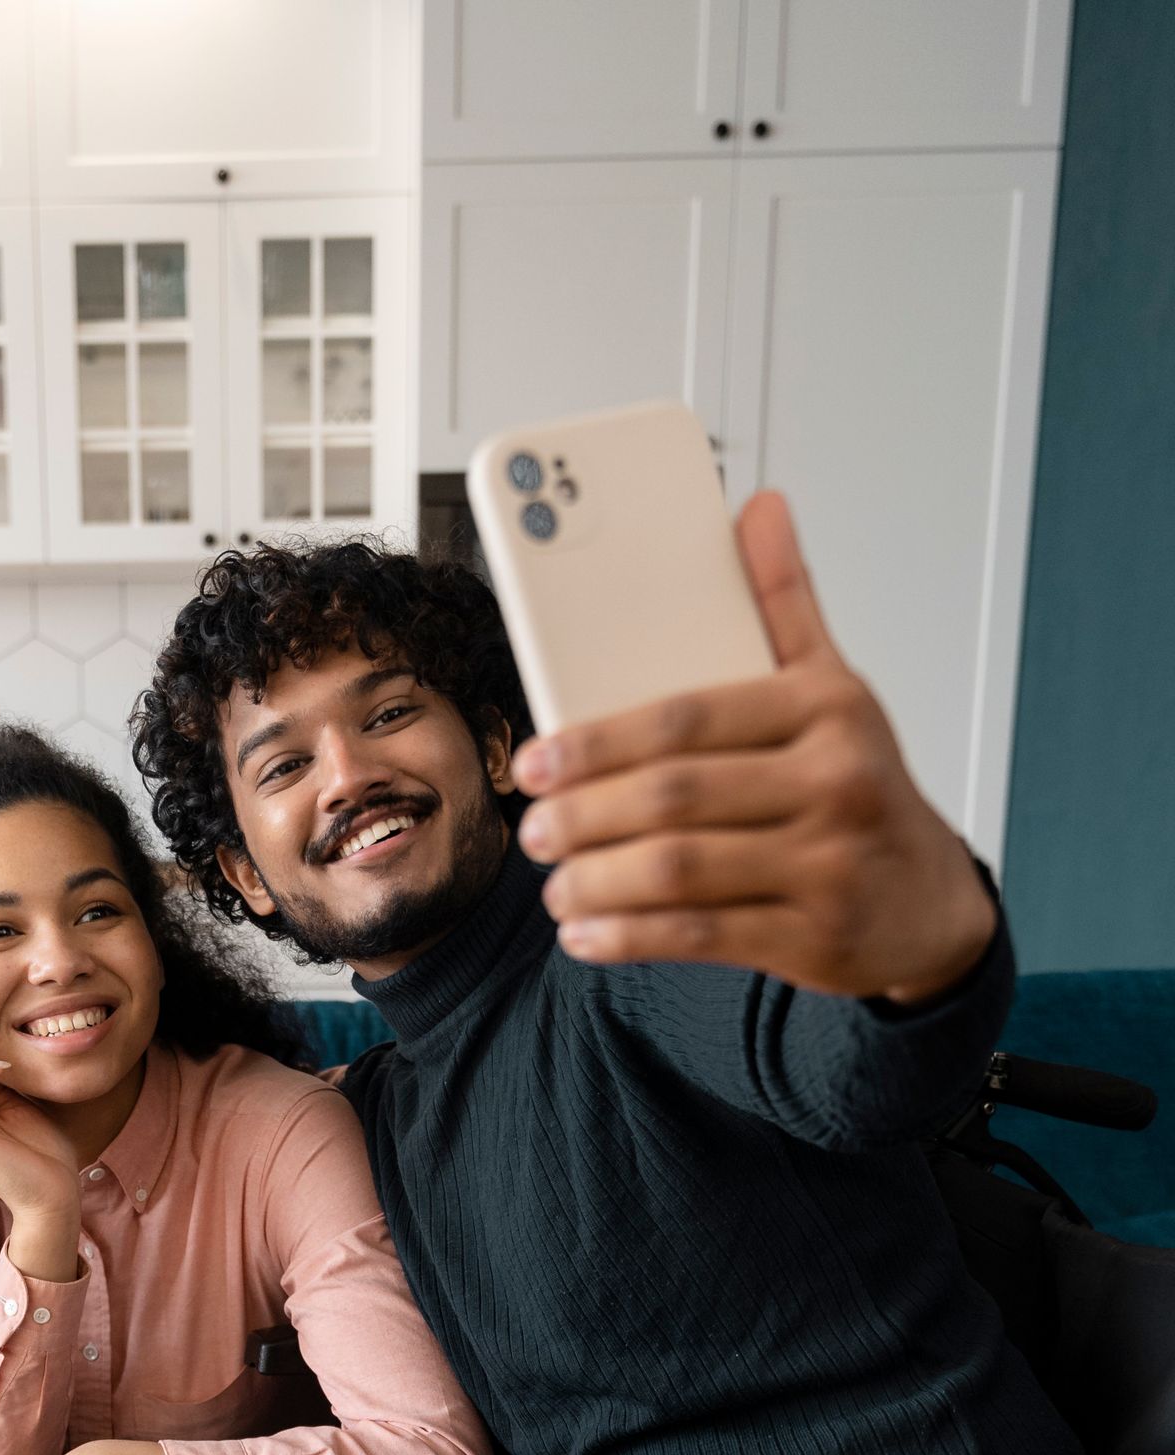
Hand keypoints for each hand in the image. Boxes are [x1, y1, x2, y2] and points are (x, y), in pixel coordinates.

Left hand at [512, 492, 996, 1006]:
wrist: (928, 903)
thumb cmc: (862, 788)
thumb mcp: (832, 690)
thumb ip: (784, 605)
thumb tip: (759, 508)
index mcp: (826, 710)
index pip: (688, 718)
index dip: (598, 742)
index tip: (538, 762)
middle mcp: (834, 784)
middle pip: (675, 795)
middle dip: (586, 815)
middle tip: (534, 829)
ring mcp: (827, 866)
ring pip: (680, 871)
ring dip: (599, 881)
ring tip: (556, 886)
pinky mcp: (813, 938)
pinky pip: (699, 935)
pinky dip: (630, 936)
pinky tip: (587, 932)